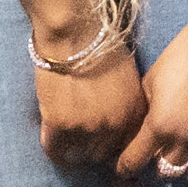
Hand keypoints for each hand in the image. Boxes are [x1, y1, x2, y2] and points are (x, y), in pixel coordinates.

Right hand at [31, 21, 148, 176]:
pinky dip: (54, 152)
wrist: (74, 32)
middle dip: (94, 149)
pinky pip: (54, 149)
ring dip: (74, 151)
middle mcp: (113, 125)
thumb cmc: (100, 44)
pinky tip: (54, 151)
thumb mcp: (127, 76)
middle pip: (102, 153)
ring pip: (79, 154)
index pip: (127, 145)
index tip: (105, 145)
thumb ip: (126, 101)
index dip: (114, 146)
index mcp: (133, 112)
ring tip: (68, 145)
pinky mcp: (59, 124)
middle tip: (84, 143)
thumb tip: (117, 116)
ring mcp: (86, 127)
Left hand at [124, 3, 187, 186]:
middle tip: (158, 153)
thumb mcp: (152, 79)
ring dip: (185, 167)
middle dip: (157, 163)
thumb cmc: (185, 52)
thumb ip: (144, 112)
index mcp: (161, 123)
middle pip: (165, 171)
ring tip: (184, 156)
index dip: (125, 167)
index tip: (124, 168)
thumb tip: (138, 134)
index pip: (134, 161)